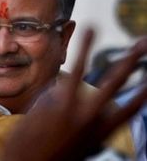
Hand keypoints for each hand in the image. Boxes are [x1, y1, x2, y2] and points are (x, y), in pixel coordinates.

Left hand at [0, 29, 146, 160]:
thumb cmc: (42, 156)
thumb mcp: (70, 145)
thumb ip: (78, 122)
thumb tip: (75, 96)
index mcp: (100, 134)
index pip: (129, 109)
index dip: (143, 94)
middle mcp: (96, 122)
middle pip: (123, 89)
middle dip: (137, 66)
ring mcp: (80, 111)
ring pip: (108, 78)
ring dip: (125, 57)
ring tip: (138, 41)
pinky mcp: (60, 101)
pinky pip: (74, 71)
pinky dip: (84, 49)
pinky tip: (88, 31)